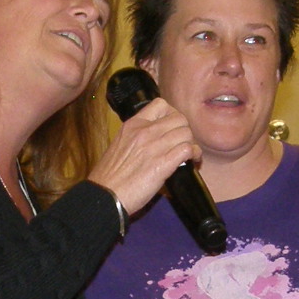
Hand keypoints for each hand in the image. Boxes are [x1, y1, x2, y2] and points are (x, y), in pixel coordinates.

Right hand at [89, 98, 201, 215]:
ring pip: (186, 133)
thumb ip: (137, 138)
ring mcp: (154, 146)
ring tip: (188, 154)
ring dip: (190, 143)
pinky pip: (188, 149)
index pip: (160, 104)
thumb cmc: (110, 176)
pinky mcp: (163, 164)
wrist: (105, 195)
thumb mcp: (120, 145)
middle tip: (181, 143)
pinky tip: (191, 161)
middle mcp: (145, 131)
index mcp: (133, 125)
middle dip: (184, 130)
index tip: (172, 127)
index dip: (172, 114)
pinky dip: (194, 154)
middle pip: (179, 118)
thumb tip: (155, 140)